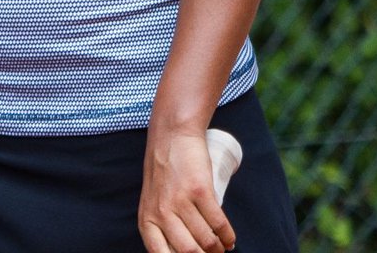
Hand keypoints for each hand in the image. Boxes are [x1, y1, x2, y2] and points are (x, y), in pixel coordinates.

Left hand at [138, 129, 236, 252]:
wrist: (172, 134)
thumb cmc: (163, 172)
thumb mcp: (153, 202)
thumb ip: (162, 227)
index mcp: (147, 221)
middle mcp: (161, 213)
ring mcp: (180, 201)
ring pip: (207, 241)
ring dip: (219, 249)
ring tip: (221, 248)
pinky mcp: (199, 190)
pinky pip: (219, 223)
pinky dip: (228, 236)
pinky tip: (229, 239)